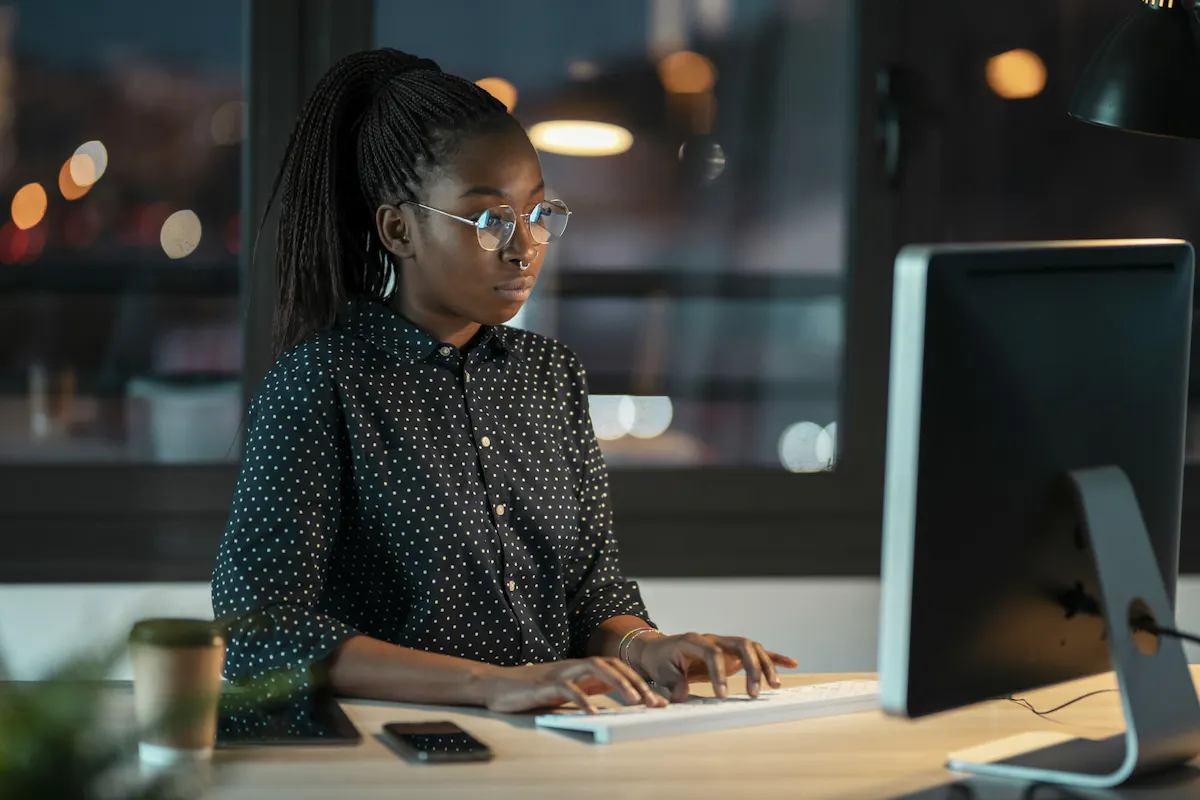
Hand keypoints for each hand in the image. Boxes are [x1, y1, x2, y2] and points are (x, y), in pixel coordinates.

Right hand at [481, 657, 668, 714]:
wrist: (496, 684)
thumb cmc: (532, 689)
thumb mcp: (566, 688)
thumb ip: (589, 687)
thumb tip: (616, 693)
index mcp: (581, 668)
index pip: (617, 668)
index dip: (638, 681)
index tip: (657, 700)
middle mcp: (574, 665)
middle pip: (612, 665)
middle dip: (636, 682)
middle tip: (653, 702)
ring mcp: (560, 672)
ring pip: (595, 669)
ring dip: (617, 683)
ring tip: (633, 701)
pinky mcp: (544, 684)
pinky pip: (567, 688)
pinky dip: (582, 699)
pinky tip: (593, 712)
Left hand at [635, 633, 798, 702]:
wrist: (660, 650)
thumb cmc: (660, 660)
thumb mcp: (661, 672)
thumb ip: (672, 683)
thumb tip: (682, 695)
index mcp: (694, 640)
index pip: (713, 652)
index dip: (719, 672)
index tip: (722, 695)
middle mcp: (714, 638)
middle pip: (741, 644)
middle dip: (751, 667)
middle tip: (754, 693)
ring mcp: (725, 644)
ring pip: (752, 648)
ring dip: (765, 665)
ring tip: (774, 686)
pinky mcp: (733, 653)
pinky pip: (757, 652)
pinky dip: (774, 657)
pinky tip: (792, 664)